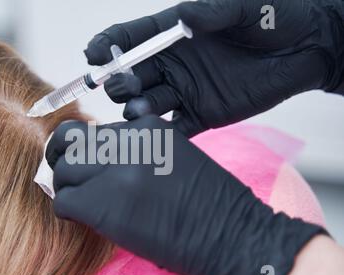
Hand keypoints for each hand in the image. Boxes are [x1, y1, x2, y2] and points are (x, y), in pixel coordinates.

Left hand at [46, 115, 325, 274]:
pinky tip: (84, 218)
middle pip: (70, 143)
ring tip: (79, 201)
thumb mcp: (172, 154)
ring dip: (66, 187)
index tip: (86, 165)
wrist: (228, 234)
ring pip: (63, 170)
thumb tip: (99, 159)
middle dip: (65, 161)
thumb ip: (136, 149)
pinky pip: (64, 202)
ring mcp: (113, 172)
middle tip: (70, 179)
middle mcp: (126, 142)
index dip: (85, 150)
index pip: (94, 130)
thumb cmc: (208, 200)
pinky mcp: (103, 204)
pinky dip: (68, 211)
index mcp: (145, 126)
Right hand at [84, 0, 343, 136]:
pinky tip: (155, 135)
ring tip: (137, 110)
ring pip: (148, 105)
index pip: (131, 38)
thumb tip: (182, 21)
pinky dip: (162, 134)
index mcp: (174, 33)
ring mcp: (186, 92)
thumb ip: (210, 13)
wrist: (307, 49)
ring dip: (137, 109)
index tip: (93, 55)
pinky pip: (176, 129)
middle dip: (120, 81)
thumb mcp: (242, 7)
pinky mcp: (203, 115)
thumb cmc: (277, 17)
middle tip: (121, 85)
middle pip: (131, 76)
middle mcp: (173, 64)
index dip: (108, 45)